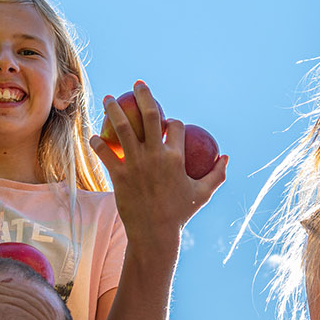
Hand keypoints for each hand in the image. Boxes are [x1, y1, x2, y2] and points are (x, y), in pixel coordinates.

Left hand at [90, 81, 226, 242]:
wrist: (155, 234)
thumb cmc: (180, 214)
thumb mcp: (203, 194)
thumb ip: (217, 174)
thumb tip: (225, 156)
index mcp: (177, 158)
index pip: (177, 127)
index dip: (174, 122)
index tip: (169, 122)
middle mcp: (156, 156)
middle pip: (150, 116)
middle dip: (144, 95)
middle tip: (137, 85)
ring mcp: (136, 165)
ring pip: (124, 128)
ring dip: (114, 109)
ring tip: (109, 98)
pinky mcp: (119, 175)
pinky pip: (106, 153)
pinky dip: (98, 142)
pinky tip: (94, 135)